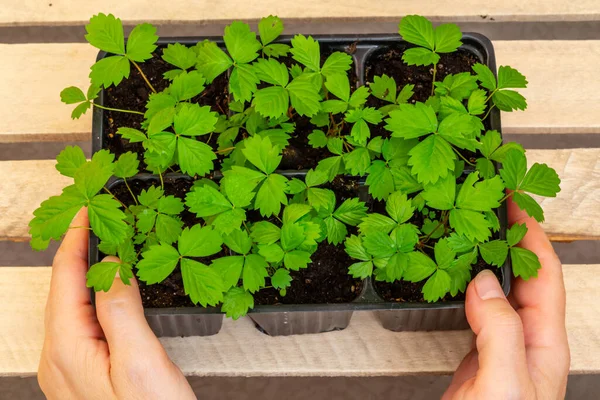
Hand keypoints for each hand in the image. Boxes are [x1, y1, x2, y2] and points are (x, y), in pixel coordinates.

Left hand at [38, 210, 195, 399]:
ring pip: (74, 306)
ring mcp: (72, 368)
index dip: (74, 240)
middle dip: (78, 252)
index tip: (85, 210)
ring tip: (105, 246)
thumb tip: (111, 265)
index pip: (64, 279)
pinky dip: (97, 297)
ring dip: (89, 273)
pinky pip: (85, 323)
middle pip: (63, 291)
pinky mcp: (89, 373)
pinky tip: (112, 290)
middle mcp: (60, 359)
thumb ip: (119, 309)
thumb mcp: (140, 360)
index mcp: (67, 350)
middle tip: (98, 220)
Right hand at [443, 198, 569, 399]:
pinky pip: (476, 308)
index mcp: (544, 345)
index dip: (533, 236)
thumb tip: (486, 281)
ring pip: (499, 290)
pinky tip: (455, 273)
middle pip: (524, 277)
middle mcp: (526, 342)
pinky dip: (466, 282)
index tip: (516, 201)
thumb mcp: (504, 382)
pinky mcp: (475, 355)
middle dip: (512, 238)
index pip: (545, 276)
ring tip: (472, 229)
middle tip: (490, 205)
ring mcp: (500, 348)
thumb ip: (500, 331)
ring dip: (489, 257)